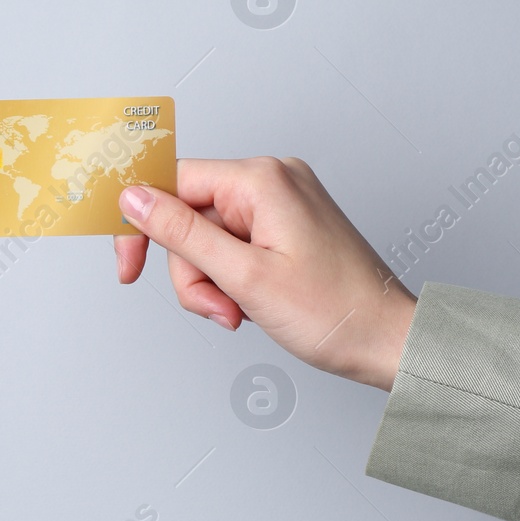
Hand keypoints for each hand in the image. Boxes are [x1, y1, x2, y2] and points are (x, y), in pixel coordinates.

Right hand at [114, 157, 416, 391]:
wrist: (389, 341)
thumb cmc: (336, 314)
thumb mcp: (244, 277)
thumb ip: (182, 233)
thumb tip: (133, 198)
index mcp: (261, 180)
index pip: (173, 183)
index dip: (144, 226)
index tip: (130, 268)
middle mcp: (273, 179)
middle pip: (189, 217)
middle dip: (193, 271)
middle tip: (220, 309)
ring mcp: (283, 202)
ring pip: (210, 238)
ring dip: (213, 283)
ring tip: (240, 313)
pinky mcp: (288, 225)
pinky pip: (236, 245)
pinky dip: (234, 279)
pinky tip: (252, 303)